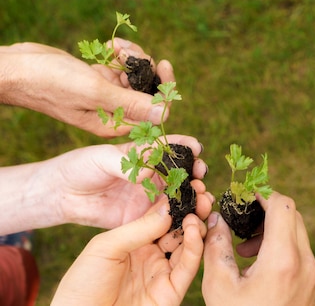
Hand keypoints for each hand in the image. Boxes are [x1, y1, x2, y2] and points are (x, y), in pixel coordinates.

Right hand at [0, 40, 173, 136]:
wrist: (16, 68)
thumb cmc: (50, 82)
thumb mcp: (94, 92)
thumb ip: (130, 103)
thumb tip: (164, 115)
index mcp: (114, 123)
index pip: (155, 112)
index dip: (164, 89)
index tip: (163, 64)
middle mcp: (114, 111)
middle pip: (149, 91)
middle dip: (145, 67)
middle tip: (128, 53)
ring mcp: (106, 94)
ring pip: (136, 75)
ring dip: (132, 57)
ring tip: (116, 47)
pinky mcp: (99, 79)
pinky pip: (121, 67)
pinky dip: (120, 54)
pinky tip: (110, 46)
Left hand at [0, 135, 211, 233]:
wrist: (61, 195)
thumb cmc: (80, 167)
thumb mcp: (102, 157)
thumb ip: (127, 162)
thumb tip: (148, 171)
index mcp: (144, 155)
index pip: (171, 148)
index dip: (186, 147)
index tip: (197, 149)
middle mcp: (151, 176)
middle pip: (181, 174)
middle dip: (195, 173)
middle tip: (201, 176)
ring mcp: (147, 198)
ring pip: (177, 197)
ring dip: (192, 197)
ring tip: (202, 198)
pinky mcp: (141, 220)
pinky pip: (163, 220)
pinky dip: (179, 219)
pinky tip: (189, 218)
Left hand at [51, 199, 206, 305]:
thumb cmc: (81, 285)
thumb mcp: (106, 247)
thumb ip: (139, 227)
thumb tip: (170, 206)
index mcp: (135, 241)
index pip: (161, 215)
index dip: (175, 199)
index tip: (188, 181)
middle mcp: (152, 255)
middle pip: (180, 228)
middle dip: (192, 208)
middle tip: (202, 192)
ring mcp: (163, 272)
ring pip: (189, 244)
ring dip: (197, 223)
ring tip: (200, 205)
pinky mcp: (171, 290)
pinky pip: (188, 266)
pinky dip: (194, 246)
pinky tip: (193, 227)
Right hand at [202, 191, 314, 305]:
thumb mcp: (219, 286)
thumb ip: (217, 246)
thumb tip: (217, 219)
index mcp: (283, 260)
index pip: (283, 205)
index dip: (264, 195)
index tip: (246, 198)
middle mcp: (307, 265)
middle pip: (294, 217)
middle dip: (268, 214)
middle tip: (243, 226)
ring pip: (300, 237)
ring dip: (276, 234)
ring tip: (248, 253)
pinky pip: (305, 258)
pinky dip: (285, 253)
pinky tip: (263, 271)